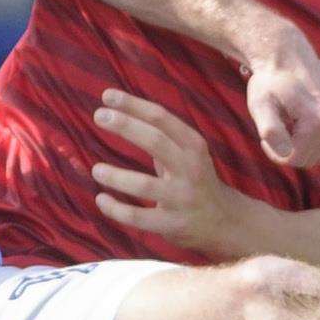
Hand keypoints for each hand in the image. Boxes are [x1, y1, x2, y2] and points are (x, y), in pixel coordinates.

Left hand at [89, 89, 243, 254]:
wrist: (223, 220)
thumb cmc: (193, 178)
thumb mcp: (186, 152)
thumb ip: (158, 134)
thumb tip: (116, 109)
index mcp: (193, 145)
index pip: (161, 118)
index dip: (133, 105)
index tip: (107, 96)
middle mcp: (191, 169)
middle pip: (156, 142)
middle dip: (126, 126)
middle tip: (99, 116)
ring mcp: (182, 198)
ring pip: (145, 185)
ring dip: (117, 177)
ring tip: (96, 170)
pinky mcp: (172, 224)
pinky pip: (139, 218)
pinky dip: (116, 209)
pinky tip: (101, 200)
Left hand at [242, 32, 319, 166]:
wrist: (289, 55)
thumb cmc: (270, 82)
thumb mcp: (260, 105)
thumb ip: (270, 130)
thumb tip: (285, 153)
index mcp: (318, 119)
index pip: (296, 159)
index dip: (276, 153)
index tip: (265, 137)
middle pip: (313, 159)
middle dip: (292, 150)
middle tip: (279, 129)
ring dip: (306, 145)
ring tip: (292, 124)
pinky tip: (306, 120)